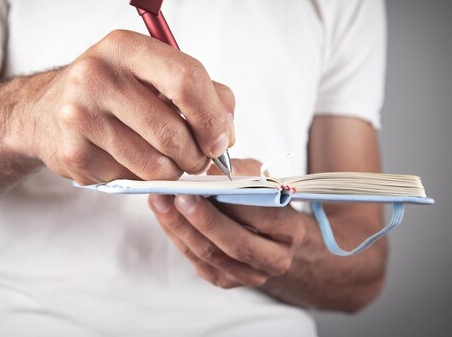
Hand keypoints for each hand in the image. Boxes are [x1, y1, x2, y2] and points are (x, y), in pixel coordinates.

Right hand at [15, 30, 234, 183]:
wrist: (43, 111)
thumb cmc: (112, 90)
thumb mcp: (153, 73)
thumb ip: (202, 92)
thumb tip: (226, 132)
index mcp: (125, 47)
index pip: (186, 79)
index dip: (212, 117)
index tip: (221, 139)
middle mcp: (96, 76)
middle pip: (172, 132)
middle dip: (198, 156)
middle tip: (198, 158)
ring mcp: (79, 116)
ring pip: (155, 165)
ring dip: (173, 171)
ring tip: (167, 159)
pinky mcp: (73, 154)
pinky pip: (131, 180)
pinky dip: (142, 178)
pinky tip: (130, 160)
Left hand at [148, 159, 306, 287]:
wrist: (268, 234)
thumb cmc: (263, 199)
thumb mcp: (261, 178)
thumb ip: (244, 173)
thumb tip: (216, 171)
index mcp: (291, 231)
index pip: (264, 218)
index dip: (234, 201)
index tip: (207, 183)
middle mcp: (275, 260)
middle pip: (237, 244)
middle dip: (204, 219)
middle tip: (178, 196)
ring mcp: (250, 275)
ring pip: (211, 255)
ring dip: (181, 227)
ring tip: (161, 202)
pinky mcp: (225, 280)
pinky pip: (197, 260)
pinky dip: (178, 236)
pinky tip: (164, 216)